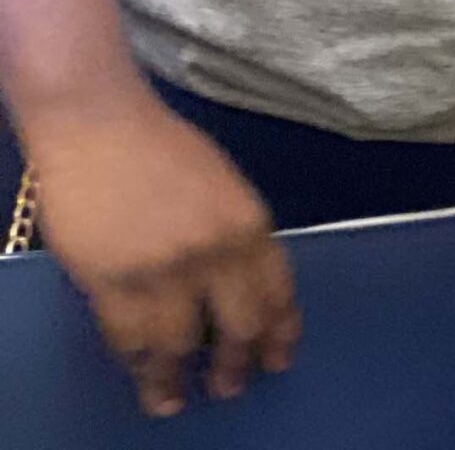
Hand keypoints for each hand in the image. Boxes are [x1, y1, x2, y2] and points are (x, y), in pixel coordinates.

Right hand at [23, 86, 296, 415]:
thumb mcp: (222, 188)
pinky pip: (130, 339)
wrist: (102, 126)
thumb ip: (233, 236)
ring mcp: (163, 269)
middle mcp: (215, 250)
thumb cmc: (162, 149)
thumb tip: (236, 287)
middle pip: (236, 325)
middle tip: (232, 386)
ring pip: (179, 344)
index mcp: (249, 221)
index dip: (279, 329)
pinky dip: (138, 361)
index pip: (276, 290)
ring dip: (177, 379)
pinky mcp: (112, 282)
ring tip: (176, 399)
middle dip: (237, 363)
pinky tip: (142, 373)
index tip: (279, 356)